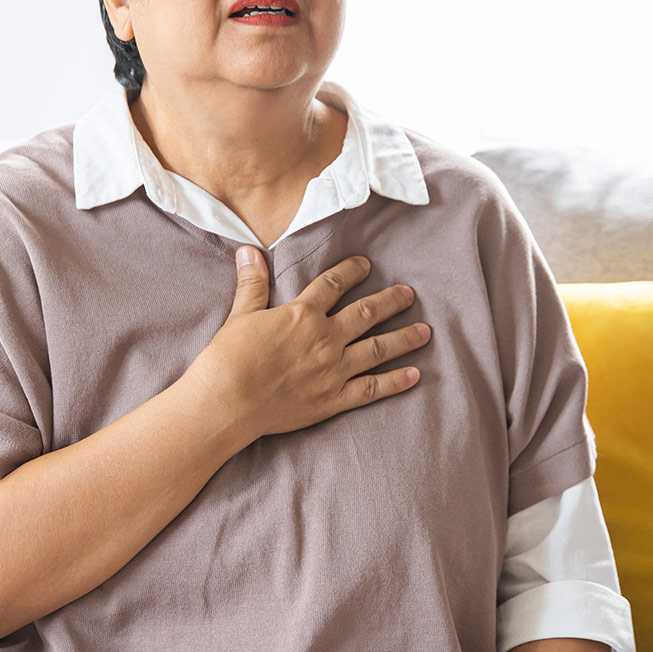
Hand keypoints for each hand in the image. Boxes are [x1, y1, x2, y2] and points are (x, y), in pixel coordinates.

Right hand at [184, 248, 428, 443]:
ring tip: (424, 331)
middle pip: (366, 313)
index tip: (366, 265)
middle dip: (391, 301)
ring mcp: (334, 371)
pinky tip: (414, 375)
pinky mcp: (334, 400)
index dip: (351, 272)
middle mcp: (325, 339)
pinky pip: (372, 389)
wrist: (228, 401)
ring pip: (378, 349)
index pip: (333, 285)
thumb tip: (248, 250)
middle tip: (409, 294)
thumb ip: (251, 283)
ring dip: (404, 338)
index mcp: (302, 315)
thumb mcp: (240, 315)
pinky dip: (396, 382)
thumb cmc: (228, 358)